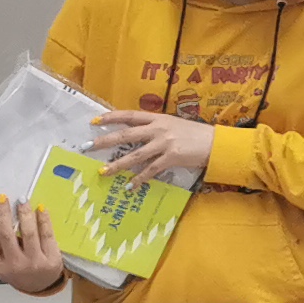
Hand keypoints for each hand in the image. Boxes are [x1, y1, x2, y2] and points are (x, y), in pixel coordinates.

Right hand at [0, 199, 69, 295]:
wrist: (41, 286)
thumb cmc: (17, 270)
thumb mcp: (0, 264)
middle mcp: (15, 265)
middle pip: (6, 235)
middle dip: (3, 215)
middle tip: (2, 198)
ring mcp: (34, 262)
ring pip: (28, 233)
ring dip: (24, 214)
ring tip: (22, 200)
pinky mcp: (51, 258)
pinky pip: (47, 235)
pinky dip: (44, 220)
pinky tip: (41, 208)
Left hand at [92, 109, 214, 179]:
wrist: (216, 143)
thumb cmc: (196, 134)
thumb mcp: (175, 125)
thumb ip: (157, 128)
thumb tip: (139, 134)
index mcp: (158, 118)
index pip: (130, 115)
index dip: (112, 117)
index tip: (95, 121)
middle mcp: (159, 129)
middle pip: (126, 135)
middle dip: (105, 141)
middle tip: (87, 147)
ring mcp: (164, 143)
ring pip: (135, 155)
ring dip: (117, 165)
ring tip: (103, 172)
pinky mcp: (171, 157)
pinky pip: (150, 170)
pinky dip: (139, 179)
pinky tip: (130, 186)